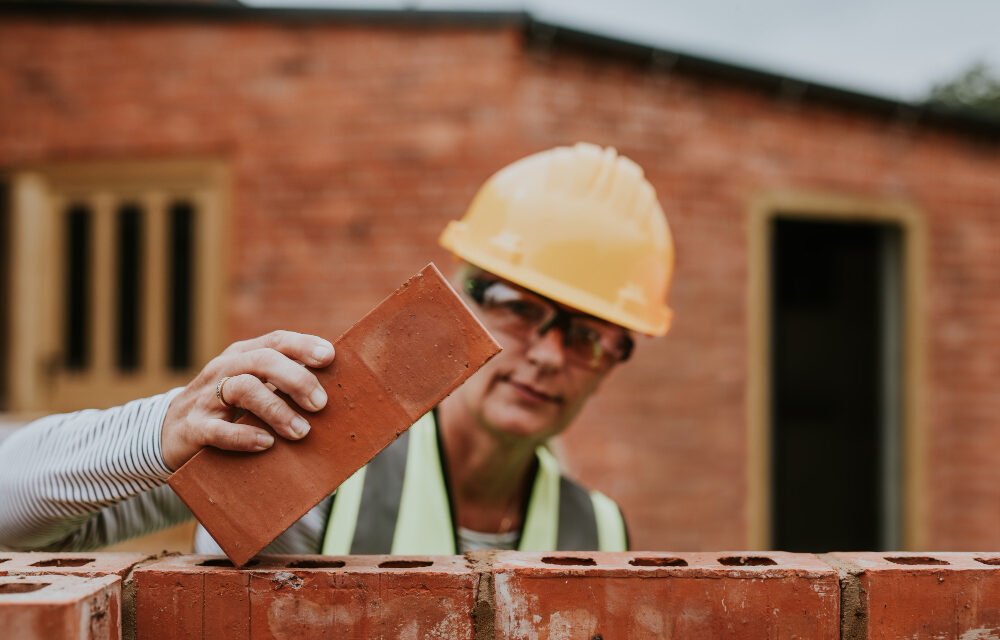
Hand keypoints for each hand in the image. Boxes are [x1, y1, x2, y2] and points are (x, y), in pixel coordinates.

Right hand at [161, 330, 335, 469]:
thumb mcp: (252, 389)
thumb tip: (333, 394)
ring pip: (244, 389)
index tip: (329, 358)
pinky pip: (218, 430)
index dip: (303, 345)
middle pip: (263, 361)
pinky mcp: (193, 428)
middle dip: (296, 380)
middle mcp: (224, 370)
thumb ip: (283, 386)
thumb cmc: (226, 410)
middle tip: (320, 404)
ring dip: (277, 410)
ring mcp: (206, 398)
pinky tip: (266, 444)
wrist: (167, 434)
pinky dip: (245, 436)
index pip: (276, 341)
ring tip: (301, 431)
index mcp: (242, 355)